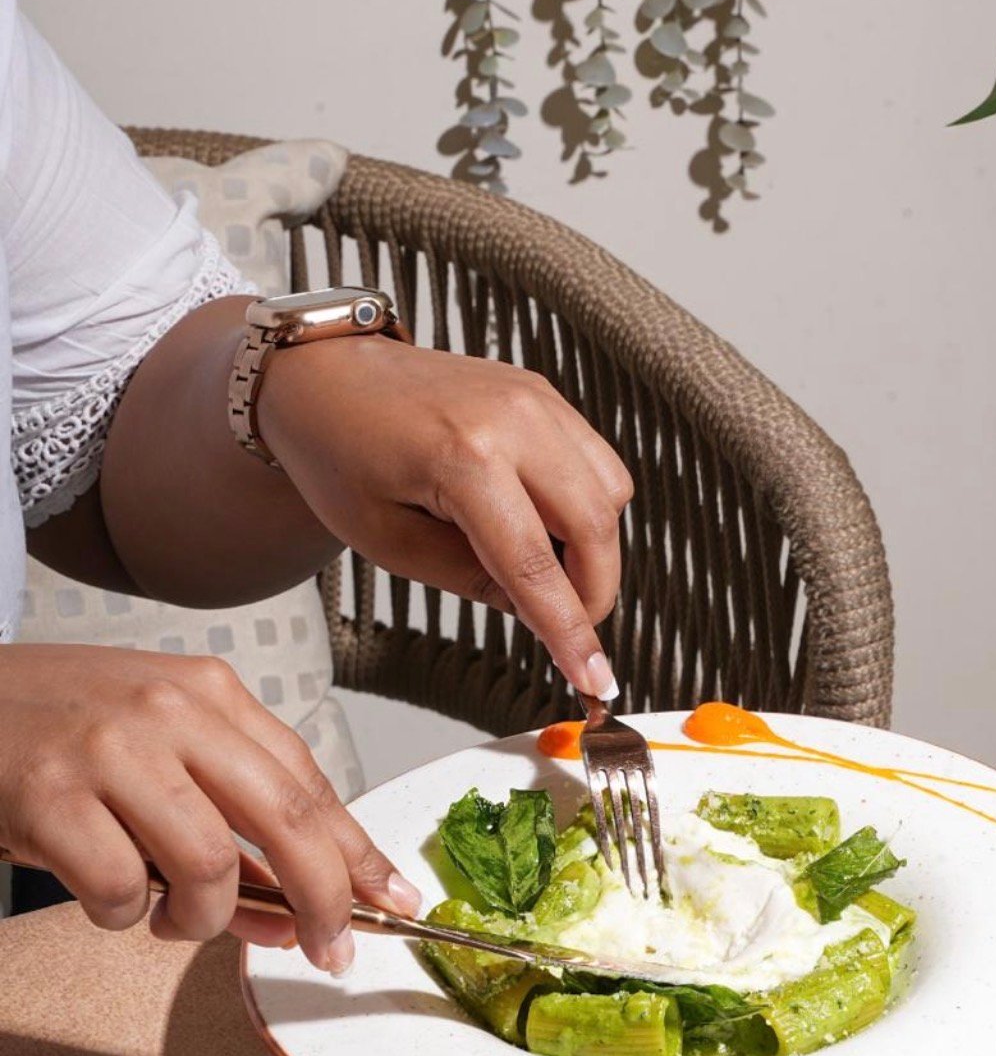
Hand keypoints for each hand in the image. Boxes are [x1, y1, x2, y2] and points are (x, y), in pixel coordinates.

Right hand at [0, 644, 419, 968]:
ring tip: (171, 915)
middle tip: (328, 948)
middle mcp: (171, 711)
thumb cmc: (58, 727)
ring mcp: (110, 750)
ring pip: (210, 865)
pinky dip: (124, 915)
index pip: (309, 783)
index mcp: (210, 693)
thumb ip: (227, 819)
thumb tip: (291, 912)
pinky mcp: (50, 797)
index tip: (391, 898)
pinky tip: (104, 893)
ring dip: (202, 919)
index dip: (357, 852)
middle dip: (322, 899)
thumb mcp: (158, 748)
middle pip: (286, 820)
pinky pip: (123, 891)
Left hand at [257, 335, 632, 698]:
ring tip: (540, 568)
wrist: (325, 375)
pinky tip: (541, 524)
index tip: (594, 680)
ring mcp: (535, 399)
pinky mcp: (543, 394)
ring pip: (610, 495)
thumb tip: (538, 613)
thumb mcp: (388, 542)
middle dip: (592, 594)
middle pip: (594, 528)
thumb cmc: (339, 456)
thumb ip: (469, 579)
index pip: (534, 565)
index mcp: (461, 459)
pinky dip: (587, 507)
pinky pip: (597, 463)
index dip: (570, 631)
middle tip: (565, 629)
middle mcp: (512, 420)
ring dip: (593, 549)